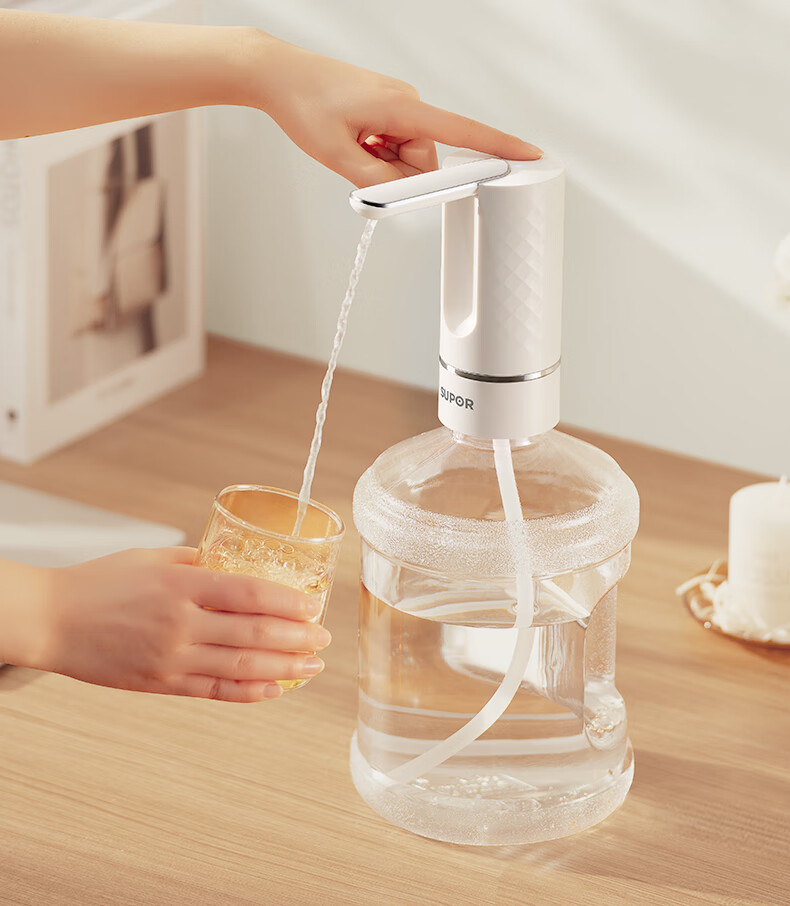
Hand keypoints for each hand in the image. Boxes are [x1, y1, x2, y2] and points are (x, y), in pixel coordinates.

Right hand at [38, 547, 330, 702]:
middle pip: (255, 634)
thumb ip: (198, 562)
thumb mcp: (153, 558)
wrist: (51, 620)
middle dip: (298, 638)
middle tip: (324, 638)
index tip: (315, 605)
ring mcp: (172, 658)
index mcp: (182, 586)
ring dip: (284, 668)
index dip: (290, 602)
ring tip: (312, 666)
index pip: (251, 593)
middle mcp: (182, 623)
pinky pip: (214, 692)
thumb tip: (236, 564)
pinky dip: (248, 693)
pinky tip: (274, 690)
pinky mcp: (161, 684)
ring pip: (242, 668)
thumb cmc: (100, 582)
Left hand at [254, 36, 542, 186]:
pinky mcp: (386, 107)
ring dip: (381, 161)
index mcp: (403, 108)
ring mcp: (397, 104)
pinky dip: (376, 151)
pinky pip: (393, 143)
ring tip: (349, 144)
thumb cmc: (304, 103)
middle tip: (357, 159)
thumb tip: (405, 193)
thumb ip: (377, 181)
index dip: (498, 146)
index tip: (529, 153)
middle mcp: (407, 102)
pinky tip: (352, 138)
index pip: (462, 131)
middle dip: (395, 172)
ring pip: (406, 155)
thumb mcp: (337, 155)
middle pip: (423, 159)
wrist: (279, 74)